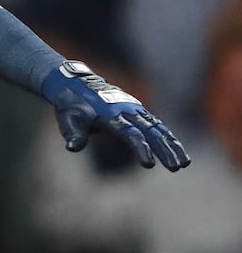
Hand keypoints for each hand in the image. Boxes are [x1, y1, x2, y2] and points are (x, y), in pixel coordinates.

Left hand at [41, 61, 188, 170]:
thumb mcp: (68, 119)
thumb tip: (73, 147)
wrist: (75, 85)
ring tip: (184, 163)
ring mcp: (134, 109)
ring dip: (172, 145)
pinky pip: (157, 125)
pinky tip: (178, 151)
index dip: (140, 147)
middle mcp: (127, 110)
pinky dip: (168, 137)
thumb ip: (73, 134)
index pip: (129, 133)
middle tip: (177, 167)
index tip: (149, 163)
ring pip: (158, 128)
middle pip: (150, 131)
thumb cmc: (71, 106)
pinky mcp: (138, 111)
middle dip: (165, 149)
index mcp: (111, 114)